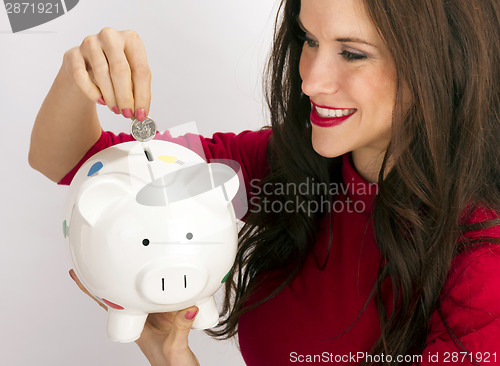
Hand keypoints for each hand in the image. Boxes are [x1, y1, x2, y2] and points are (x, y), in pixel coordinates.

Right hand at [62, 28, 150, 120]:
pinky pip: (82, 76)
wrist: (87, 65)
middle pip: (120, 70)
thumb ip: (137, 91)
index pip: (141, 70)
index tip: (142, 113)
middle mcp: (111, 37)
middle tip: (127, 114)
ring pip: (101, 73)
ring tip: (116, 109)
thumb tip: (141, 112)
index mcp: (131, 40)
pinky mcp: (73, 54)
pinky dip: (92, 92)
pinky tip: (101, 101)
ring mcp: (90, 43)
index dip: (142, 95)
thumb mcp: (131, 76)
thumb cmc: (114, 70)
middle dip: (125, 97)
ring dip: (111, 97)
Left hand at [69, 269, 199, 365]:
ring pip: (143, 292)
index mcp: (137, 328)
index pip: (110, 305)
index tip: (79, 274)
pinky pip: (164, 295)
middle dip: (111, 277)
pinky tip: (166, 275)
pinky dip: (163, 283)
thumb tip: (189, 307)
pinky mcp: (172, 314)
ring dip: (136, 278)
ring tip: (129, 260)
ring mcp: (156, 316)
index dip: (93, 290)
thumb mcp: (175, 347)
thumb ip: (181, 327)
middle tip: (98, 257)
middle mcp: (144, 320)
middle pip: (123, 295)